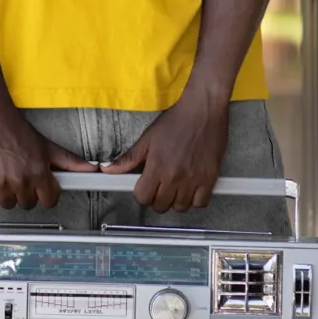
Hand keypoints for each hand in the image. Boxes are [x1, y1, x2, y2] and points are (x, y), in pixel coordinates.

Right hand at [0, 105, 97, 209]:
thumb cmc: (15, 128)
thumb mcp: (46, 144)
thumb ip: (69, 161)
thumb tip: (92, 169)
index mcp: (39, 172)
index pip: (49, 201)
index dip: (46, 193)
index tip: (41, 187)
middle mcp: (21, 181)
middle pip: (28, 203)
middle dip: (26, 191)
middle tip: (21, 174)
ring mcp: (1, 184)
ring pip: (9, 204)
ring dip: (8, 193)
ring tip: (7, 173)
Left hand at [103, 89, 229, 212]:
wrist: (203, 110)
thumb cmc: (175, 121)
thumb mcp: (148, 137)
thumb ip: (129, 157)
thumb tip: (108, 170)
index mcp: (157, 165)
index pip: (143, 198)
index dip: (141, 194)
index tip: (144, 187)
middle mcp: (174, 176)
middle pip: (160, 206)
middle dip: (157, 198)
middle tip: (160, 186)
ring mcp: (193, 180)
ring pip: (180, 208)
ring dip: (175, 200)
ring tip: (175, 186)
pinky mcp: (210, 179)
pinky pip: (200, 204)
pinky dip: (195, 200)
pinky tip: (191, 188)